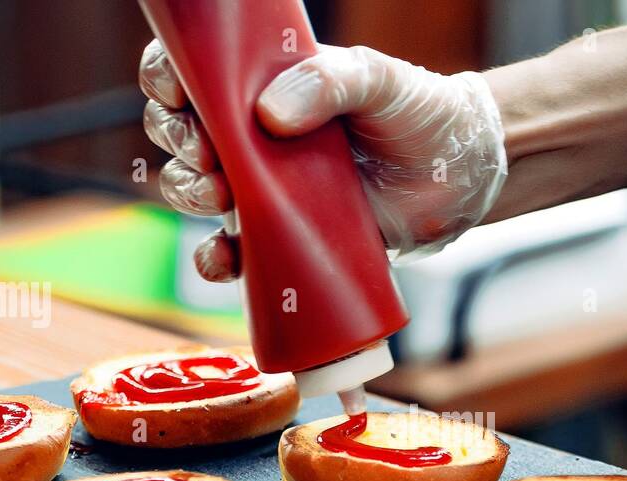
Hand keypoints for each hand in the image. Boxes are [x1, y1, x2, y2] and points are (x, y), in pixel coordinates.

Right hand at [140, 39, 506, 281]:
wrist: (459, 179)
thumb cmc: (419, 115)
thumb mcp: (379, 80)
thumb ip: (328, 81)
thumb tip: (269, 113)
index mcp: (266, 84)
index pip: (194, 73)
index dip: (167, 80)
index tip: (176, 93)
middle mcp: (254, 136)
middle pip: (180, 134)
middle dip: (178, 142)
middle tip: (208, 150)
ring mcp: (265, 188)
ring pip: (194, 190)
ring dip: (188, 193)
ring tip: (221, 194)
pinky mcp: (283, 236)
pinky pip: (231, 253)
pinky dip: (215, 259)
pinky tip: (223, 258)